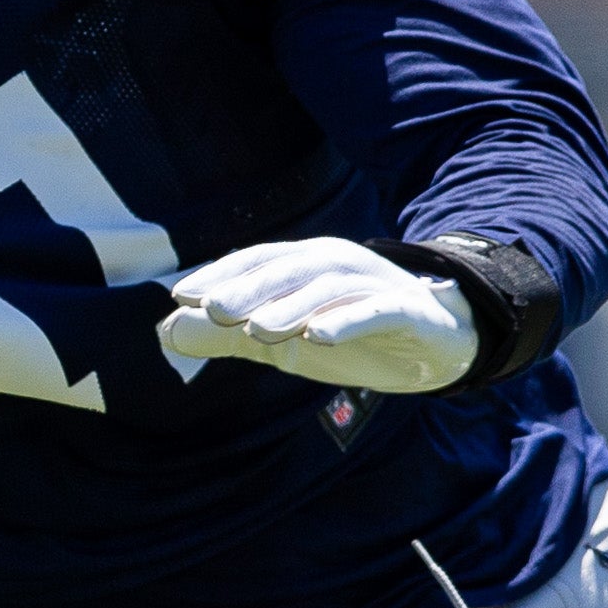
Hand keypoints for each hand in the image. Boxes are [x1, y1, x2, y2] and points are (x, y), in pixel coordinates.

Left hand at [158, 237, 477, 392]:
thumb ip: (230, 336)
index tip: (180, 295)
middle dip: (247, 287)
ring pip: (327, 288)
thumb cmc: (356, 336)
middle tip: (210, 309)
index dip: (219, 275)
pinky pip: (374, 310)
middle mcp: (338, 266)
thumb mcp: (285, 341)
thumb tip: (166, 332)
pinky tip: (319, 338)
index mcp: (306, 268)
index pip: (257, 263)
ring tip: (257, 330)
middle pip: (288, 269)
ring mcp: (374, 285)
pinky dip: (346, 320)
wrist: (441, 343)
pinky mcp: (407, 310)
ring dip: (291, 306)